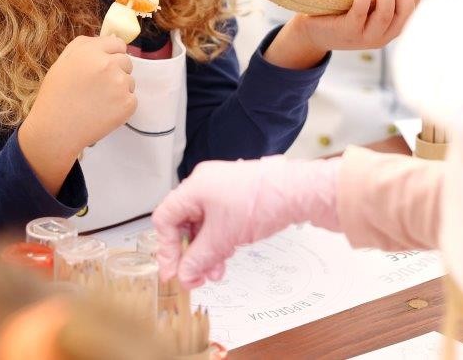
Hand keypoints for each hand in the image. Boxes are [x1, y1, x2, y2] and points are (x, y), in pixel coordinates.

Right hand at [26, 35, 136, 156]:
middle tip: (98, 87)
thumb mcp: (63, 62)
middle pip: (126, 61)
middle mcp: (108, 64)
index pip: (117, 44)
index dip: (111, 55)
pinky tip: (104, 111)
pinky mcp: (128, 104)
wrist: (55, 131)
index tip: (104, 66)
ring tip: (98, 101)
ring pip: (130, 80)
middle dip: (116, 71)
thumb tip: (109, 39)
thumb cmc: (55, 97)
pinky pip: (132, 99)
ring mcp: (120, 84)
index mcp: (91, 51)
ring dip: (119, 88)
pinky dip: (122, 105)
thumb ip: (86, 46)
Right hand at [152, 156, 340, 289]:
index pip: (166, 218)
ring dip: (206, 252)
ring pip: (203, 226)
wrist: (296, 192)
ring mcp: (222, 190)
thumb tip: (184, 274)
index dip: (166, 248)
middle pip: (184, 224)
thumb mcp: (222, 238)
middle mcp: (205, 185)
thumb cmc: (261, 201)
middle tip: (194, 276)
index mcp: (194, 187)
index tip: (173, 271)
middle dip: (190, 253)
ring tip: (214, 272)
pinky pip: (218, 222)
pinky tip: (225, 257)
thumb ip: (198, 259)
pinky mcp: (237, 197)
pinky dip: (219, 242)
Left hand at [293, 0, 422, 57]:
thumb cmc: (341, 15)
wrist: (313, 33)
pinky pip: (362, 11)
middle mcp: (382, 37)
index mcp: (390, 30)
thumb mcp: (366, 6)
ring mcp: (366, 37)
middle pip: (404, 14)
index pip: (411, 12)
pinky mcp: (349, 31)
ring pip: (386, 14)